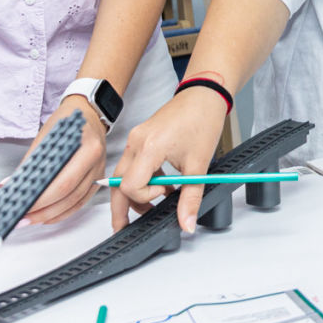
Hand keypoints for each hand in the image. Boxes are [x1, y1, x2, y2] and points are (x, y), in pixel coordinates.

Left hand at [21, 96, 108, 224]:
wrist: (88, 114)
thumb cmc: (67, 120)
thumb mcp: (47, 134)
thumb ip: (32, 160)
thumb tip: (13, 183)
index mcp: (87, 148)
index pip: (63, 182)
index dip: (41, 198)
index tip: (21, 205)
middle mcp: (96, 162)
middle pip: (69, 195)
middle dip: (43, 210)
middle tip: (22, 217)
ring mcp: (98, 172)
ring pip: (75, 202)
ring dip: (51, 214)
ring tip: (31, 219)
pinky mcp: (97, 180)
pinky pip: (81, 202)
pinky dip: (63, 212)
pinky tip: (48, 216)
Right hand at [110, 85, 227, 233]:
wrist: (204, 94)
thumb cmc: (202, 120)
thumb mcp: (199, 164)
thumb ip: (191, 197)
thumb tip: (186, 223)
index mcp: (149, 147)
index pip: (129, 185)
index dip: (145, 197)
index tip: (166, 193)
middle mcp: (136, 142)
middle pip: (118, 183)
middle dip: (121, 208)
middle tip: (124, 227)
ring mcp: (136, 138)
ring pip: (123, 174)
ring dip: (135, 193)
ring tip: (154, 203)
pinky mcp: (140, 137)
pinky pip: (132, 164)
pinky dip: (142, 178)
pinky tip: (161, 183)